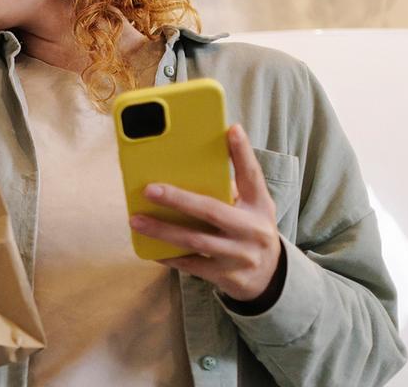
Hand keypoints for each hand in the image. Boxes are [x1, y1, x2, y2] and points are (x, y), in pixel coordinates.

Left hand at [128, 124, 282, 302]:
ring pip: (195, 240)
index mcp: (259, 206)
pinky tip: (149, 248)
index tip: (231, 129)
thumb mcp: (253, 205)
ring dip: (162, 230)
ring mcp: (240, 255)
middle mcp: (253, 230)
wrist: (270, 276)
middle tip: (148, 190)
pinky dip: (168, 256)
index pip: (253, 175)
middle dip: (178, 199)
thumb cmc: (251, 230)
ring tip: (136, 220)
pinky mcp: (227, 276)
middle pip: (211, 210)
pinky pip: (191, 265)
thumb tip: (207, 150)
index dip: (243, 152)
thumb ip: (235, 182)